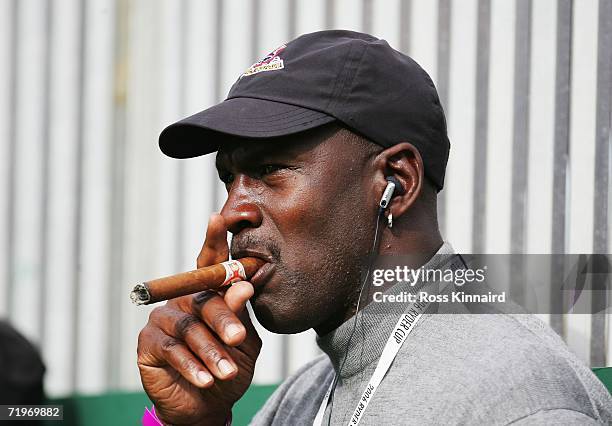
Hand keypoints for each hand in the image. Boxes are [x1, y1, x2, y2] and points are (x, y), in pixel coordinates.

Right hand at [137, 214, 261, 424]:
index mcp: (209, 294)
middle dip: (223, 320)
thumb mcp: (243, 342)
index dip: (214, 240)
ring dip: (210, 352)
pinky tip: (205, 380)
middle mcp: (185, 300)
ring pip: (189, 327)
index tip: (218, 218)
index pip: (211, 264)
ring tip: (225, 373)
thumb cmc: (229, 366)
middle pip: (204, 298)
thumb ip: (239, 315)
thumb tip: (242, 286)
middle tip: (238, 339)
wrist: (209, 406)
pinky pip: (172, 349)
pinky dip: (191, 366)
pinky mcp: (149, 342)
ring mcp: (164, 319)